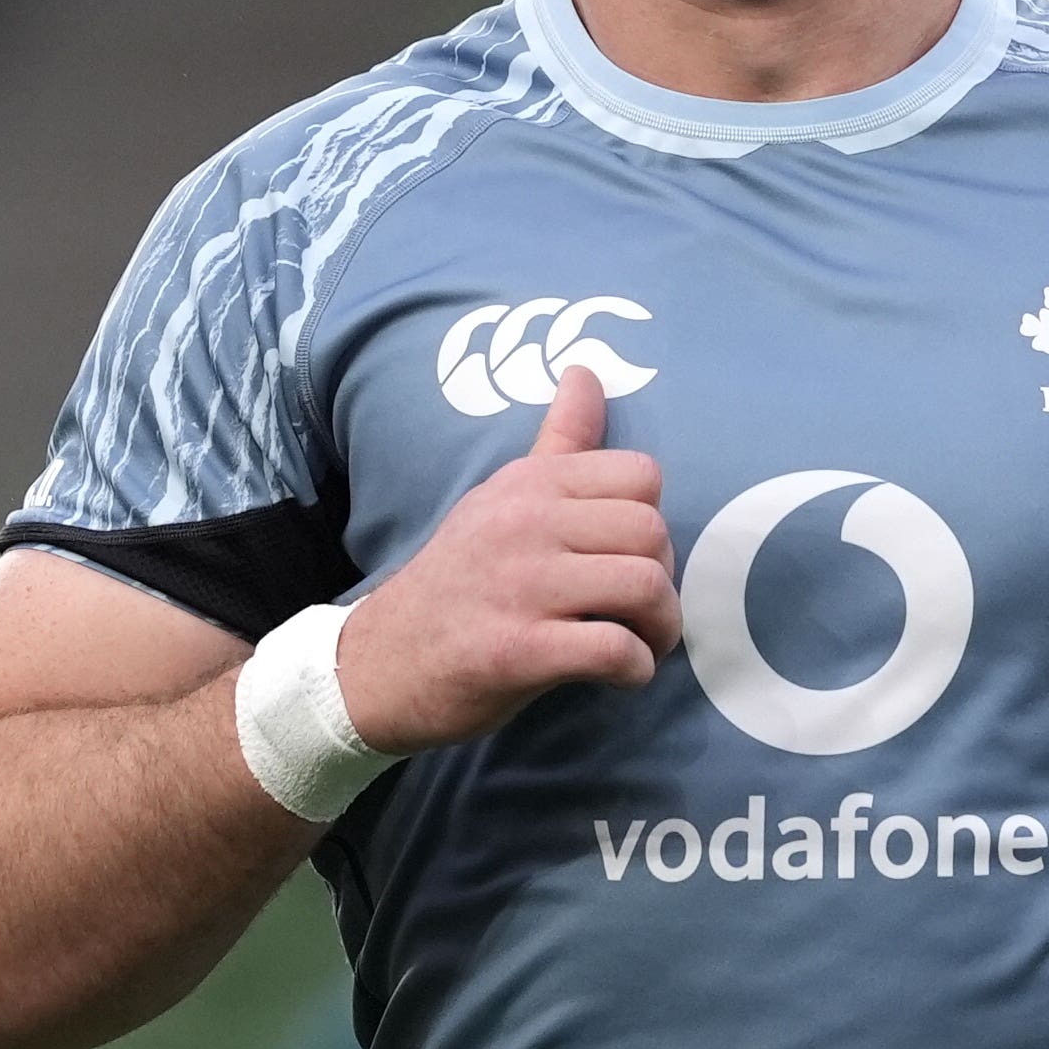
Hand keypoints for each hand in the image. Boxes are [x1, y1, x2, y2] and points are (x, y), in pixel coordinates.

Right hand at [336, 366, 679, 754]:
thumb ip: (557, 441)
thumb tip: (587, 372)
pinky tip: (620, 676)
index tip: (630, 556)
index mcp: (529, 485)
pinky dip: (635, 669)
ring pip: (644, 587)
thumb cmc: (457, 580)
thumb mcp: (499, 497)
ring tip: (642, 644)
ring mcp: (521, 587)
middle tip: (642, 612)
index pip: (641, 475)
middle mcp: (525, 524)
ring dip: (661, 629)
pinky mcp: (518, 651)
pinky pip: (615, 650)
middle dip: (666, 580)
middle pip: (652, 532)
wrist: (382, 661)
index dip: (652, 521)